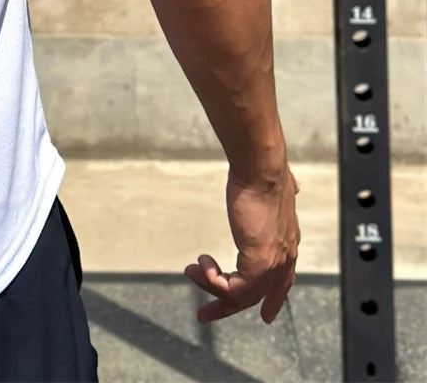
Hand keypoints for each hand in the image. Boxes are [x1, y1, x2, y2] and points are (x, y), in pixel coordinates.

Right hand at [185, 165, 299, 323]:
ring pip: (241, 296)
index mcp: (288, 243)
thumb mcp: (280, 189)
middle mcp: (283, 259)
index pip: (283, 282)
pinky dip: (212, 281)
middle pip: (257, 296)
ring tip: (192, 271)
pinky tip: (201, 264)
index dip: (273, 300)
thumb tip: (294, 185)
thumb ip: (286, 193)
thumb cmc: (264, 174)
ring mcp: (272, 264)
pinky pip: (232, 288)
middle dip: (227, 307)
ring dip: (210, 288)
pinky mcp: (258, 264)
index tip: (266, 316)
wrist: (262, 171)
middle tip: (205, 314)